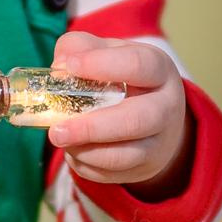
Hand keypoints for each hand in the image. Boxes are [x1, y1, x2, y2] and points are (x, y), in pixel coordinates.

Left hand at [44, 28, 188, 192]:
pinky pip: (113, 174)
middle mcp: (166, 107)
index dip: (102, 65)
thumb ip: (81, 48)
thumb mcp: (107, 53)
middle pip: (136, 120)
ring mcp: (159, 142)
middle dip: (92, 127)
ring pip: (126, 156)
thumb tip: (59, 67)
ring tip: (60, 139)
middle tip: (56, 130)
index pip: (138, 64)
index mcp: (159, 70)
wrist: (153, 115)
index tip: (70, 66)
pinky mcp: (145, 168)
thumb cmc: (123, 78)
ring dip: (87, 151)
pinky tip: (73, 150)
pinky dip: (87, 165)